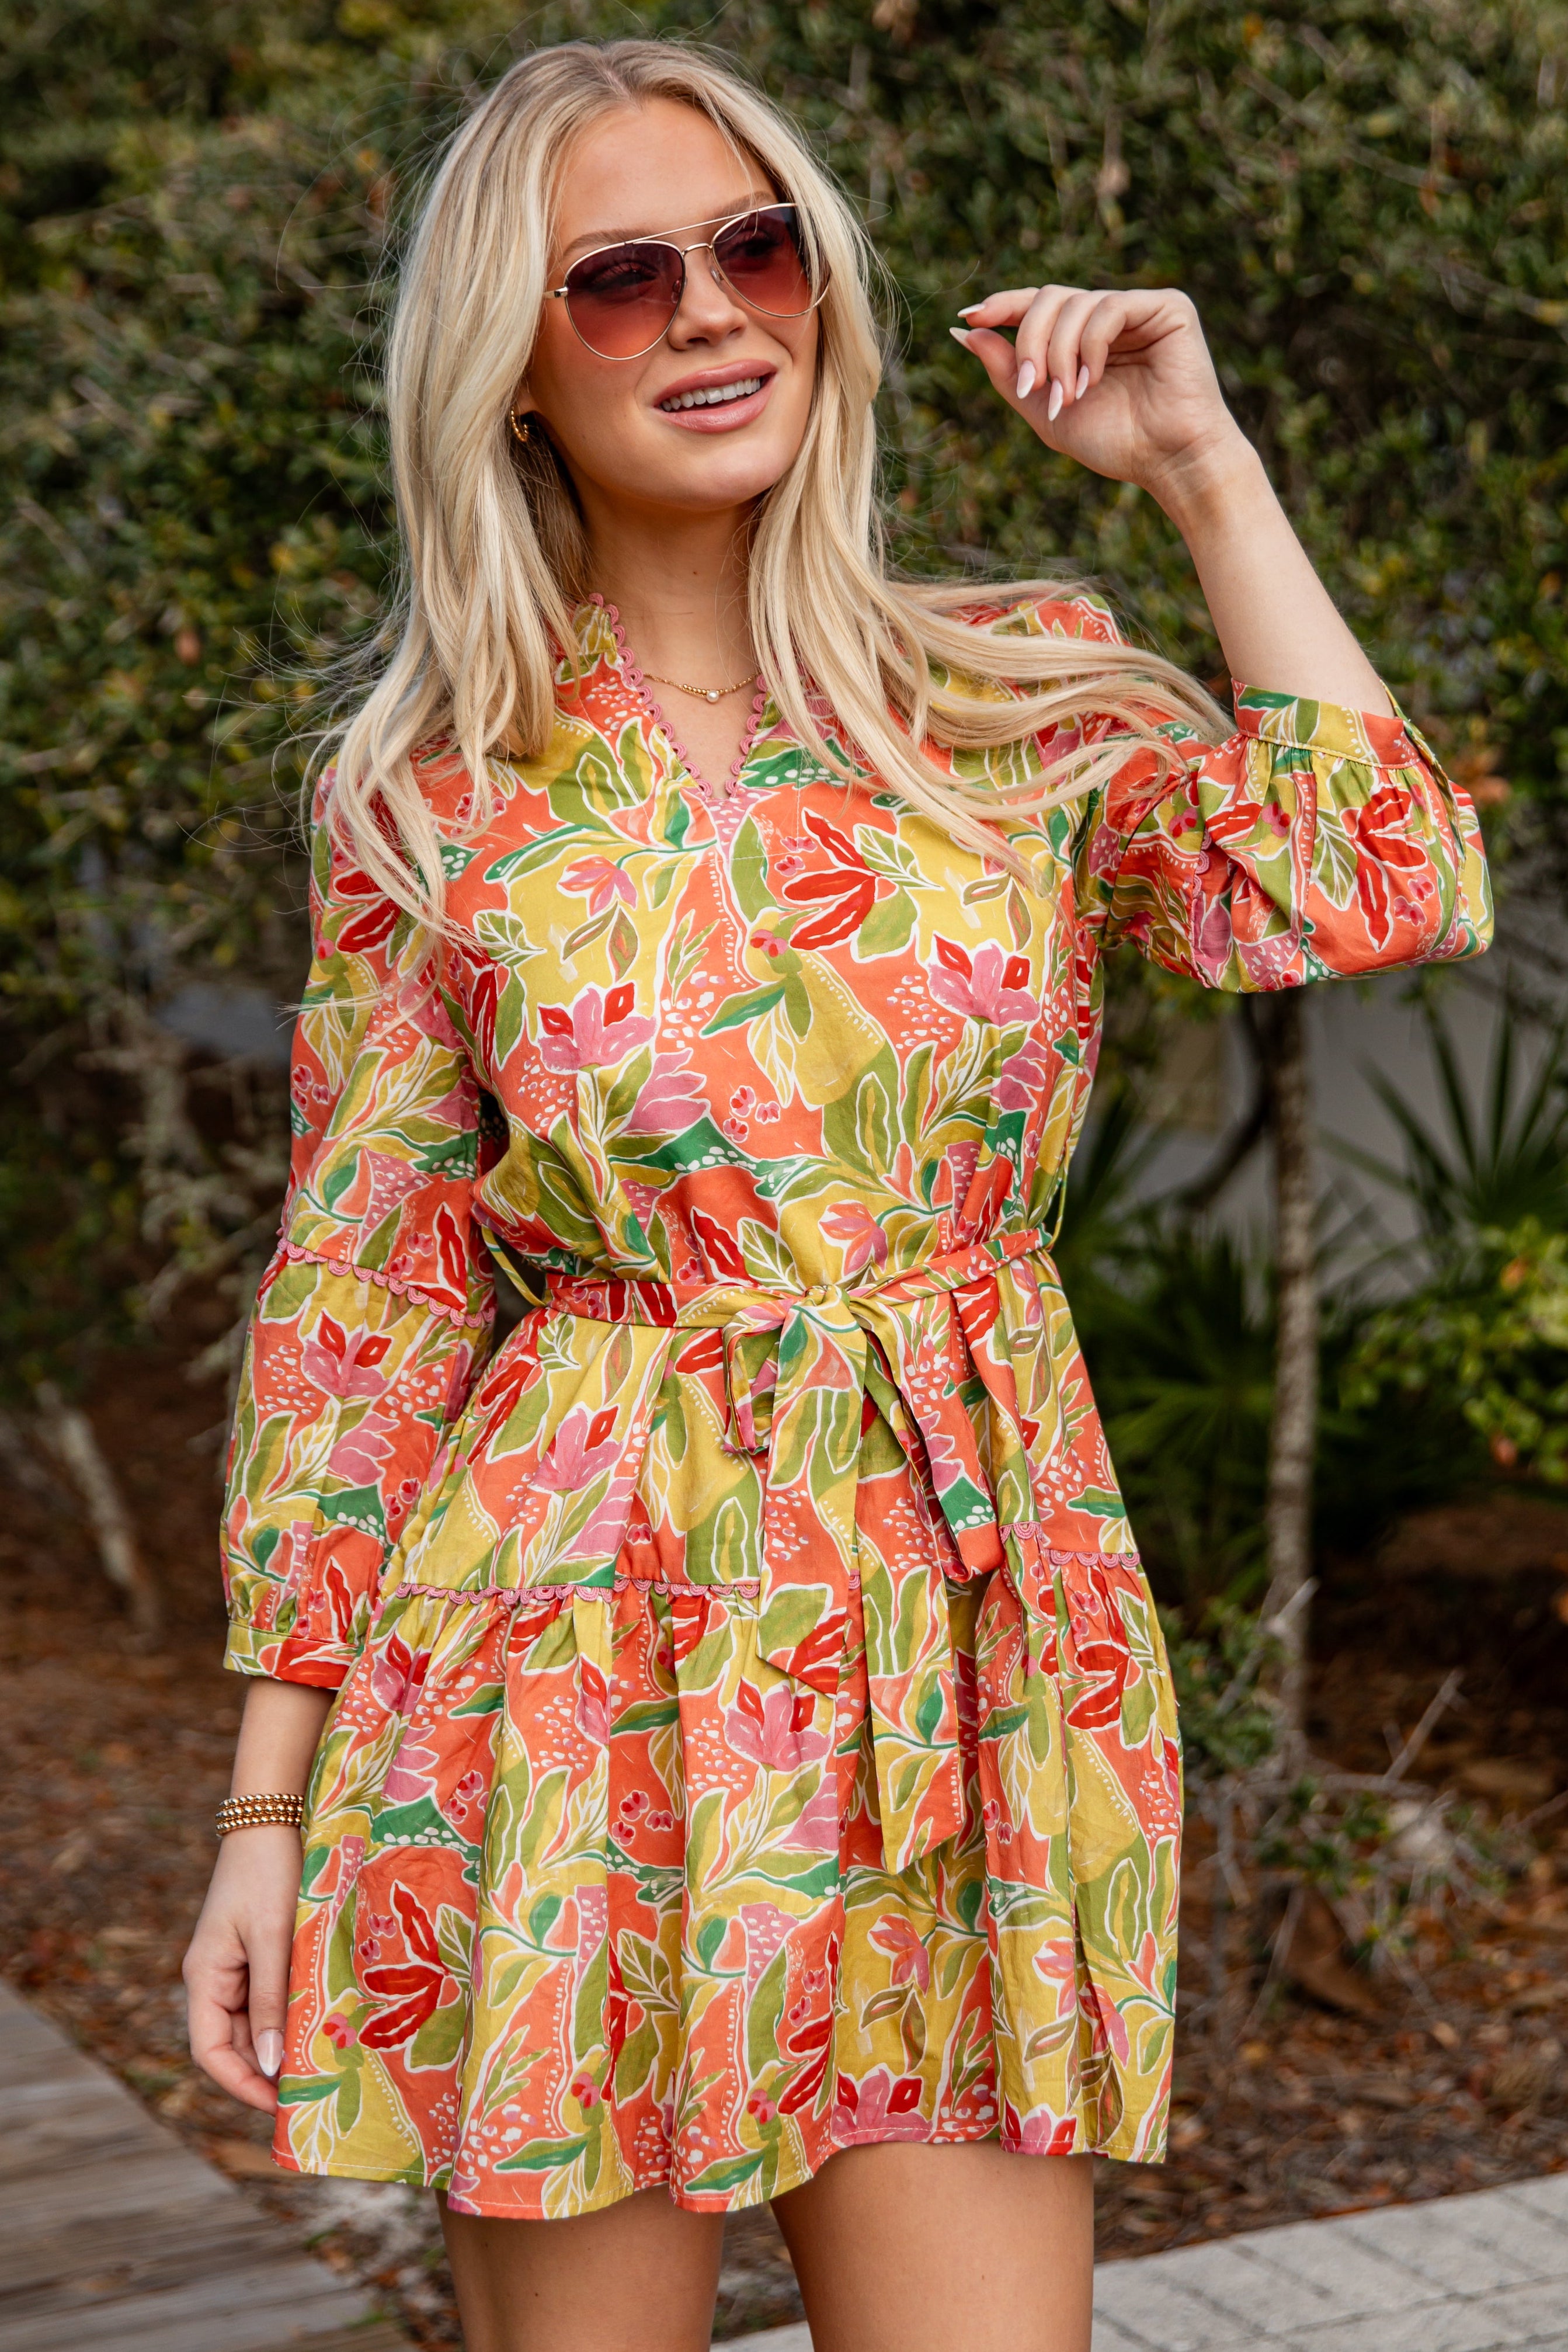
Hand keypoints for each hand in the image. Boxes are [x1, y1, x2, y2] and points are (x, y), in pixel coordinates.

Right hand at [183, 1826, 301, 2115]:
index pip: (210, 2052)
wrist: (273, 1818)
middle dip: (267, 2073)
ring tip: (322, 2067)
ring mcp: (236, 1966)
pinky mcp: (258, 1953)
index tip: (278, 2108)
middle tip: (311, 2096)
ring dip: (283, 2046)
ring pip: (256, 2024)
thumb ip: (272, 2001)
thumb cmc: (269, 1874)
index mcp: (205, 1977)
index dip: (240, 2084)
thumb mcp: (273, 1939)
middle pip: (234, 2044)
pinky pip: (270, 1998)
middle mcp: (215, 1978)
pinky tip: (321, 2027)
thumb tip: (271, 2066)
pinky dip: (291, 2016)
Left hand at [952, 285, 1251, 512]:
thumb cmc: (1117, 443)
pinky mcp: (1167, 307)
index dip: (1003, 306)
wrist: (1170, 462)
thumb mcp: (1045, 411)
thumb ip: (1008, 373)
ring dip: (1059, 354)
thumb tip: (964, 331)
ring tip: (1068, 397)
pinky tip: (1092, 380)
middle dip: (1030, 342)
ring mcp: (1139, 309)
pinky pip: (1109, 308)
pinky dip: (1090, 346)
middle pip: (1050, 298)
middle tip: (1033, 387)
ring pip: (1075, 303)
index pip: (1038, 305)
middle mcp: (1110, 317)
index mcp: (1083, 337)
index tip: (970, 317)